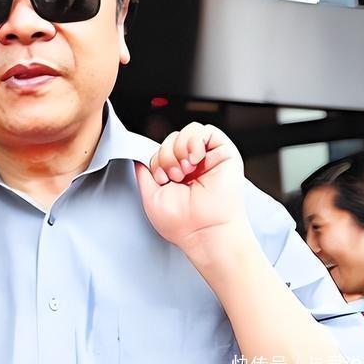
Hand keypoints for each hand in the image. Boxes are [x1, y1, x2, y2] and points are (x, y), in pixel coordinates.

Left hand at [135, 122, 245, 254]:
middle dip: (166, 155)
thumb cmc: (180, 223)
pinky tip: (194, 159)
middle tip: (174, 177)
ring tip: (185, 170)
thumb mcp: (150, 195)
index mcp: (178, 173)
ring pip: (188, 131)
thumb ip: (144, 172)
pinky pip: (206, 130)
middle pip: (172, 139)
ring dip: (179, 148)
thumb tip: (138, 155)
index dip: (157, 159)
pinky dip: (194, 141)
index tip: (160, 178)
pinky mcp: (225, 153)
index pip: (162, 149)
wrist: (203, 233)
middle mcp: (194, 165)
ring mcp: (209, 158)